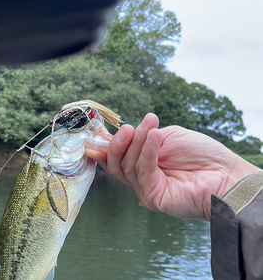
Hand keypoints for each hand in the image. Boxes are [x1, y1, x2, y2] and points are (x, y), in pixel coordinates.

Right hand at [86, 113, 260, 220]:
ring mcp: (145, 189)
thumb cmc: (201, 155)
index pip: (116, 157)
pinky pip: (142, 173)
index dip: (106, 145)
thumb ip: (142, 137)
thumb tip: (117, 135)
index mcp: (142, 164)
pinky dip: (146, 153)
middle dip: (118, 144)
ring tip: (152, 128)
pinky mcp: (152, 198)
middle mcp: (140, 179)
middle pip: (115, 164)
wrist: (226, 173)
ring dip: (137, 143)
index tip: (102, 131)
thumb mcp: (166, 136)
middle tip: (128, 129)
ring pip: (126, 167)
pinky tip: (155, 137)